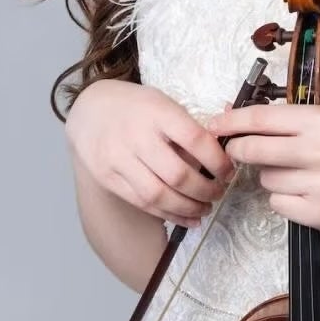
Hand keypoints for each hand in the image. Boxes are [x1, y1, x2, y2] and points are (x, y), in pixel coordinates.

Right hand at [66, 79, 234, 227]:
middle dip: (206, 190)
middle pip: (178, 174)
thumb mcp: (164, 103)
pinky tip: (186, 217)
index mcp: (157, 112)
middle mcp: (137, 136)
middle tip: (219, 192)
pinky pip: (142, 203)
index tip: (229, 171)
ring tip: (205, 208)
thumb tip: (224, 149)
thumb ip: (190, 126)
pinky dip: (168, 214)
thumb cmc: (137, 106)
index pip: (195, 140)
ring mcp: (119, 159)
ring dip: (188, 208)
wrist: (90, 109)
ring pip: (159, 195)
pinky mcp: (108, 178)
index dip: (218, 161)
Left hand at [206, 104, 319, 231]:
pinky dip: (282, 197)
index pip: (262, 119)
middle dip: (238, 150)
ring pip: (265, 179)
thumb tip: (230, 114)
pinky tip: (303, 190)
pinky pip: (277, 203)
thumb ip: (283, 118)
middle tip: (238, 150)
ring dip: (269, 175)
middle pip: (254, 150)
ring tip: (295, 171)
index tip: (214, 125)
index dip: (232, 122)